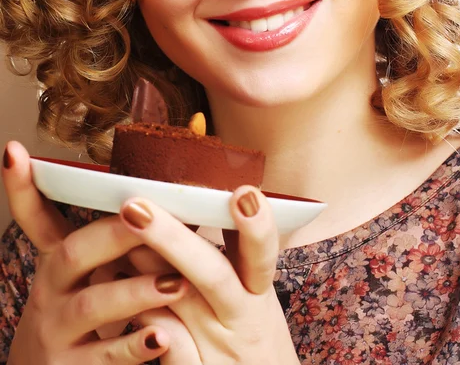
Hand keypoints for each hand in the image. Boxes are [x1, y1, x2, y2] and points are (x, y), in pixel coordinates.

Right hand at [2, 141, 186, 363]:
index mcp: (58, 261)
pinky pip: (105, 357)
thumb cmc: (83, 313)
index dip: (22, 187)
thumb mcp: (87, 272)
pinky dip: (133, 347)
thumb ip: (114, 239)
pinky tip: (161, 338)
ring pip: (93, 305)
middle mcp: (52, 290)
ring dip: (135, 291)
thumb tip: (160, 195)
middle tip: (147, 215)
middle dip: (113, 233)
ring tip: (175, 281)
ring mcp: (59, 331)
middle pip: (73, 254)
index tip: (14, 152)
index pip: (35, 217)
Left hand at [117, 188, 299, 364]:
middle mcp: (240, 318)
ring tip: (114, 234)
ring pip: (178, 304)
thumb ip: (238, 253)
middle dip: (174, 239)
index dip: (256, 226)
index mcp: (258, 291)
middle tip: (138, 208)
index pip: (261, 254)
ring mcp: (216, 349)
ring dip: (143, 268)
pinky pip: (162, 341)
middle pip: (212, 274)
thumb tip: (217, 197)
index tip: (243, 193)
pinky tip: (114, 280)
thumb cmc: (252, 338)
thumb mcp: (257, 295)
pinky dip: (138, 310)